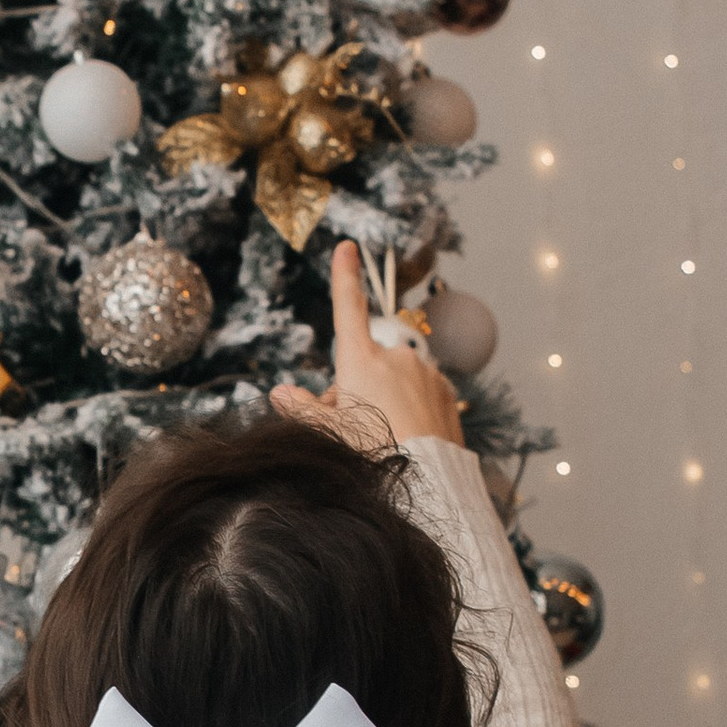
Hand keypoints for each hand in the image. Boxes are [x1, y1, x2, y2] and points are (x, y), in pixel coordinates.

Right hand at [272, 240, 467, 451]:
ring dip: (384, 401)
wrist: (428, 479)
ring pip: (394, 383)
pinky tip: (408, 438)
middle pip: (365, 366)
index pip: (348, 309)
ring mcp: (424, 374)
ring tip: (384, 439)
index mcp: (362, 361)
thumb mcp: (329, 433)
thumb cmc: (372, 454)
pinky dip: (411, 410)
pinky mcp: (446, 393)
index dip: (344, 277)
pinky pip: (419, 396)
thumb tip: (281, 393)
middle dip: (355, 390)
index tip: (347, 247)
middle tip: (352, 429)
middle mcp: (396, 359)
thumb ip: (304, 409)